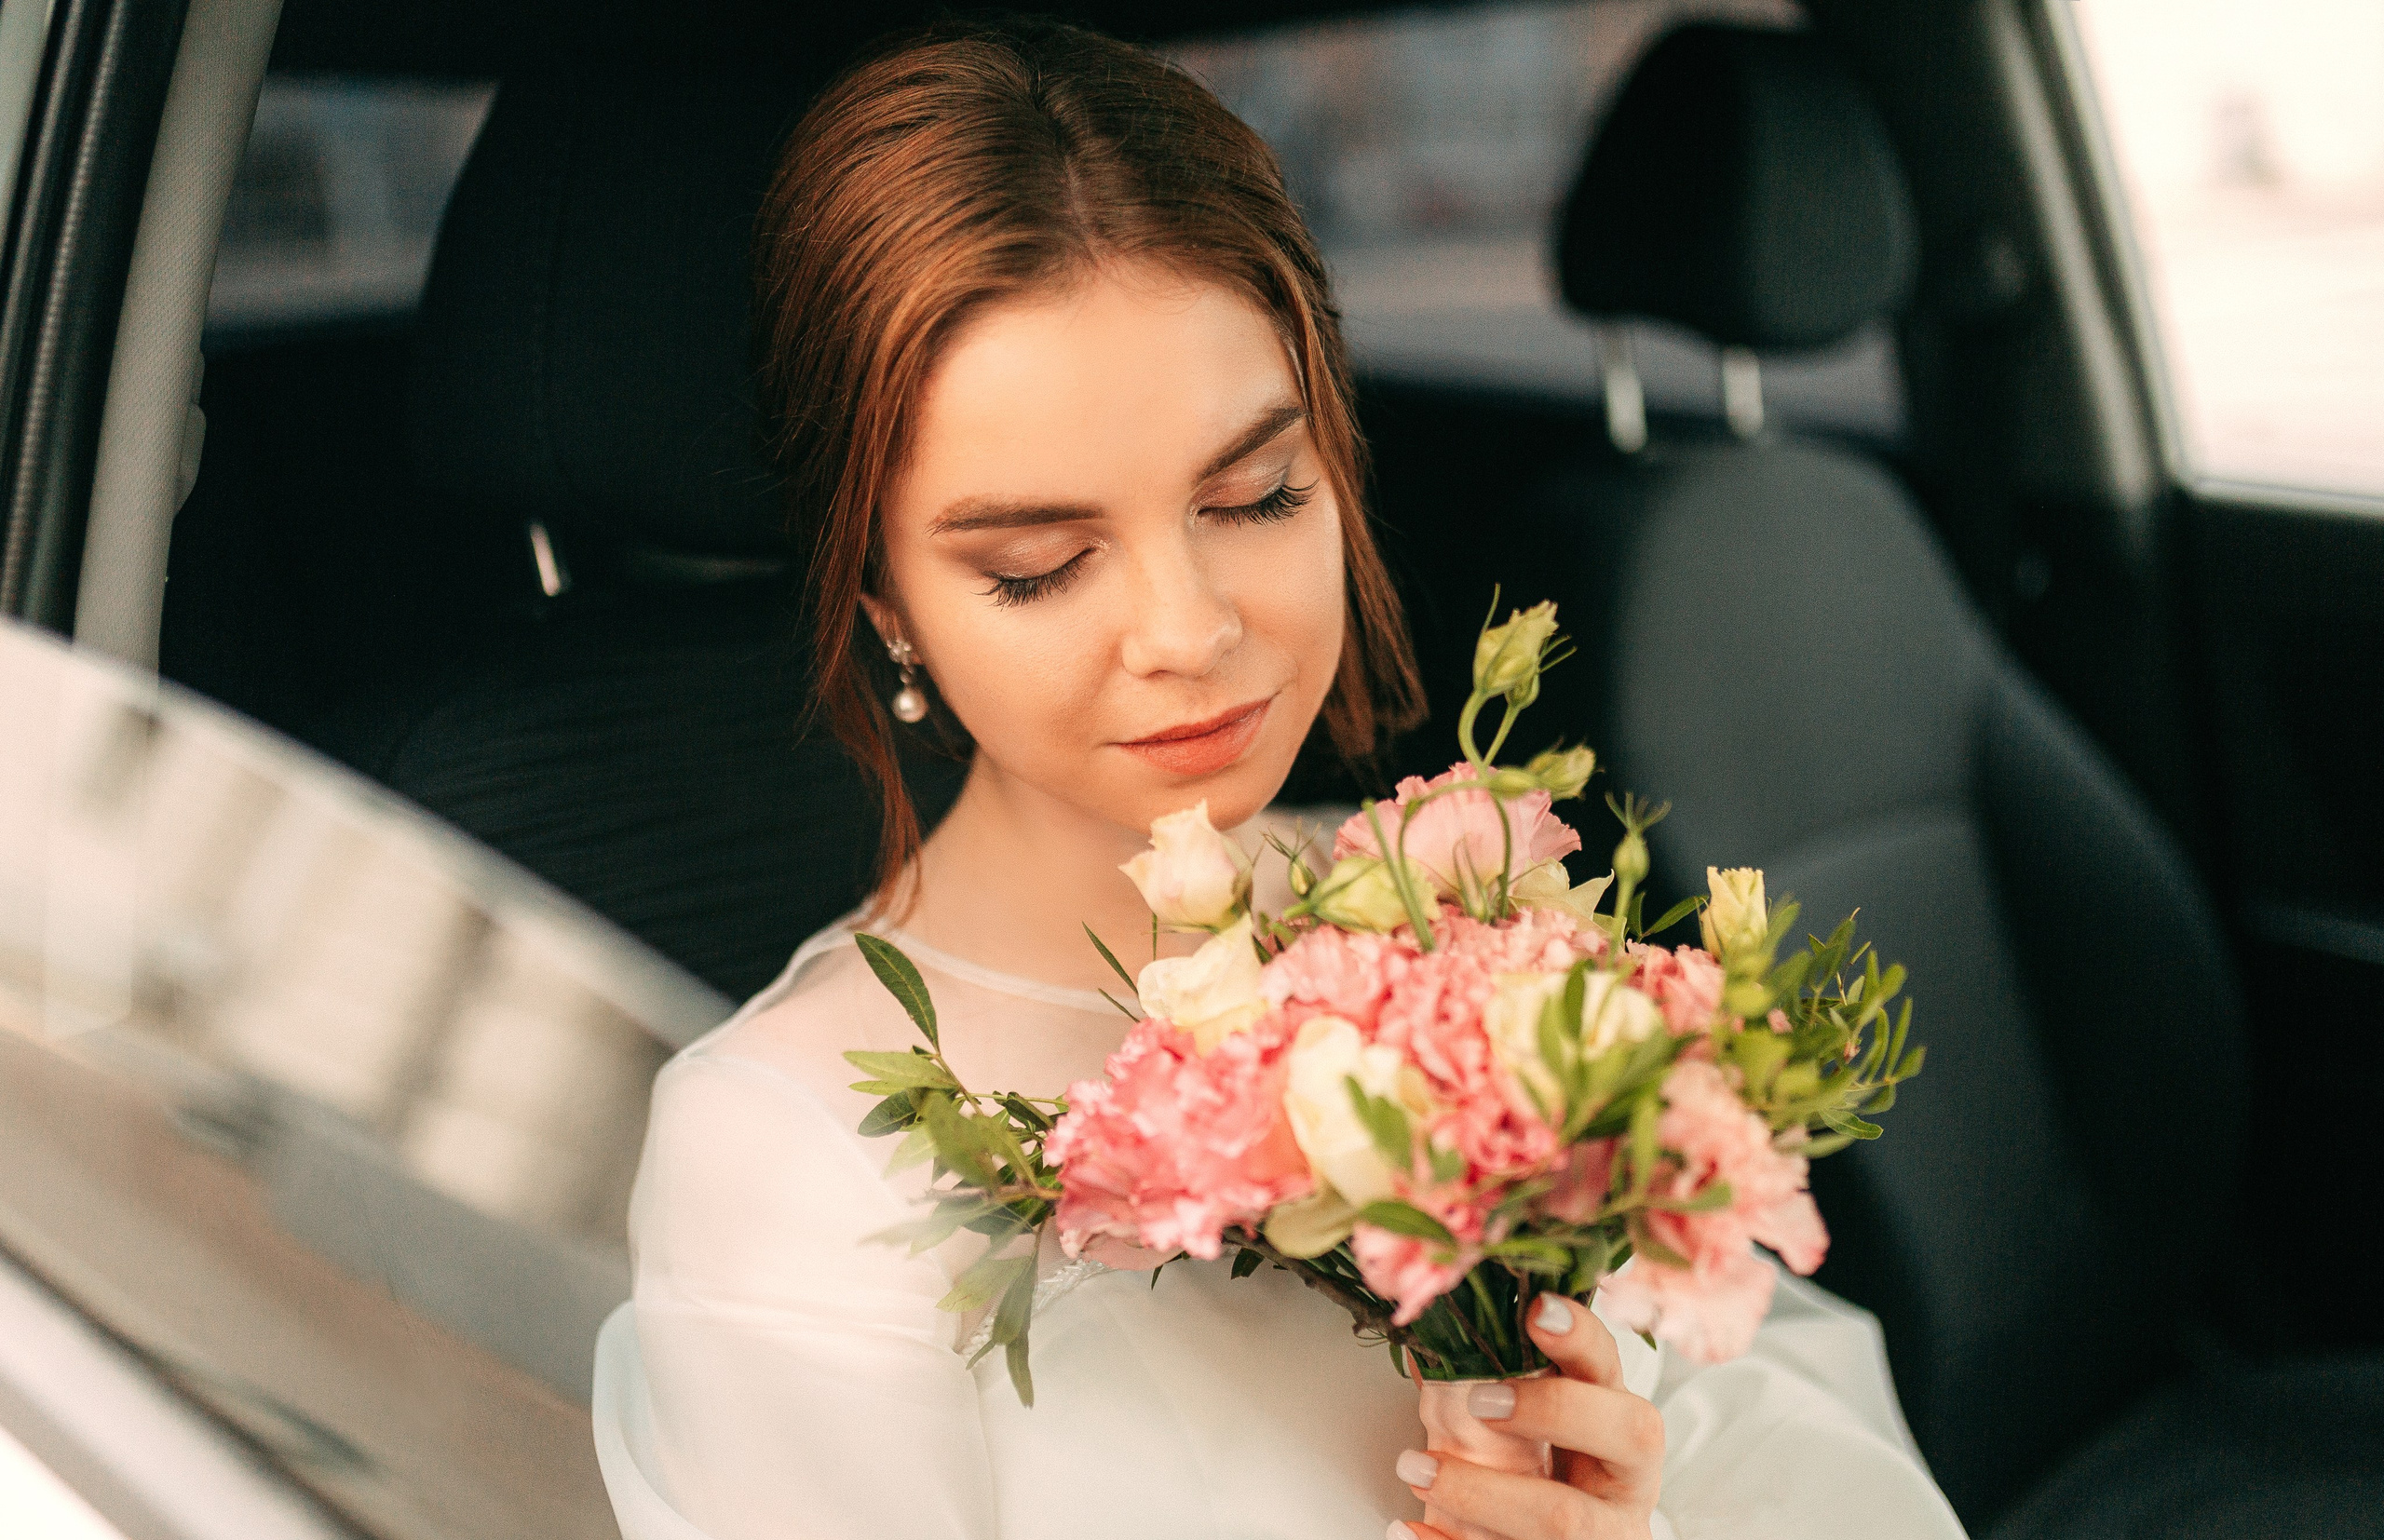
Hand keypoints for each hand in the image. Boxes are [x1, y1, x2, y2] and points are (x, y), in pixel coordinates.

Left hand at [1393, 1294, 1662, 1539]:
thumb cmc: (1560, 1477)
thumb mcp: (1550, 1427)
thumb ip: (1510, 1379)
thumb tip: (1431, 1329)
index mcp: (1622, 1422)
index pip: (1615, 1368)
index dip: (1581, 1337)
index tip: (1535, 1311)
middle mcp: (1628, 1478)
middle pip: (1628, 1436)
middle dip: (1553, 1410)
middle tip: (1479, 1401)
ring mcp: (1606, 1532)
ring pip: (1565, 1518)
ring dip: (1479, 1492)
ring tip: (1415, 1468)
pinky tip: (1409, 1529)